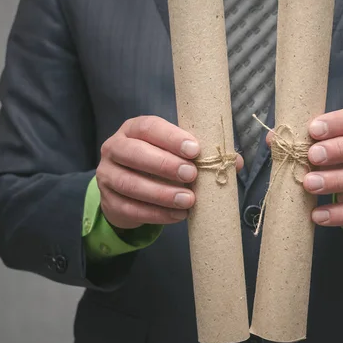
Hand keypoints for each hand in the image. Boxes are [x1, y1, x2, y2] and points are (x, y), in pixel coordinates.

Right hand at [97, 116, 242, 228]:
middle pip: (135, 153)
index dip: (171, 137)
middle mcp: (114, 148)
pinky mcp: (108, 201)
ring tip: (188, 200)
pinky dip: (156, 214)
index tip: (194, 149)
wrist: (129, 192)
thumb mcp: (176, 153)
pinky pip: (130, 209)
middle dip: (165, 165)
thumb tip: (235, 162)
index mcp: (133, 129)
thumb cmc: (159, 164)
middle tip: (191, 175)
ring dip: (162, 193)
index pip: (149, 127)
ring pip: (130, 183)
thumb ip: (202, 154)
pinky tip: (177, 215)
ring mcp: (107, 175)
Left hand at [304, 105, 342, 226]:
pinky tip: (319, 215)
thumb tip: (272, 140)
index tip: (313, 129)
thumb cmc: (342, 157)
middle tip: (312, 156)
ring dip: (338, 181)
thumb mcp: (327, 143)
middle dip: (340, 150)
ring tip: (310, 184)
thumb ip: (303, 139)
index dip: (339, 122)